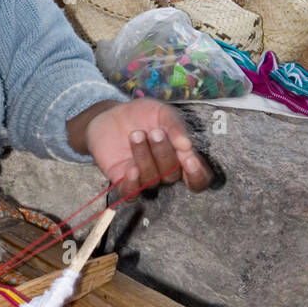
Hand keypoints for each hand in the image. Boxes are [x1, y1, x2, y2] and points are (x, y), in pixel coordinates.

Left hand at [78, 100, 212, 198]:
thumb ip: (175, 126)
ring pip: (151, 180)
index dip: (197, 174)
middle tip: (155, 132)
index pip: (197, 178)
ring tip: (136, 134)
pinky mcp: (123, 181)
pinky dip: (132, 184)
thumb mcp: (161, 112)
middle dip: (164, 153)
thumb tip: (188, 146)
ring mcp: (144, 178)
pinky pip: (131, 194)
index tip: (189, 158)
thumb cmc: (141, 114)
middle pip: (172, 175)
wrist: (110, 114)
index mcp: (181, 157)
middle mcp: (165, 172)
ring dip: (145, 157)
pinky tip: (131, 169)